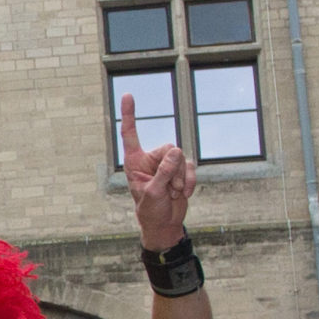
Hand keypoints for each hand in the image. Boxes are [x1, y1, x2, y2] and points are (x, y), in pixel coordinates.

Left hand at [120, 93, 196, 250]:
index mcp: (135, 162)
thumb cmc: (151, 210)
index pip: (130, 134)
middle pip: (168, 149)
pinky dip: (190, 180)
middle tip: (170, 189)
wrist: (164, 224)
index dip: (129, 115)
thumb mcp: (153, 193)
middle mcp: (150, 159)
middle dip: (173, 170)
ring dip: (181, 178)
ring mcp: (166, 164)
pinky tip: (185, 194)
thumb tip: (176, 150)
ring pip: (181, 158)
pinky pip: (190, 167)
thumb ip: (163, 172)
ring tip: (174, 193)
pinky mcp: (180, 170)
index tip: (128, 95)